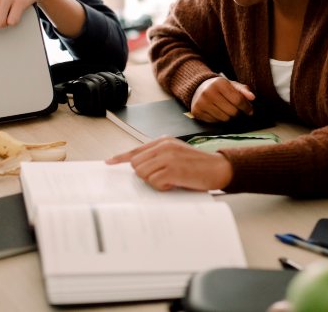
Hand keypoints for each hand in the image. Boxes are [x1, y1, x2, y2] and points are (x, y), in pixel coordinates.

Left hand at [106, 137, 232, 190]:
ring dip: (155, 182)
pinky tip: (175, 183)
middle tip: (163, 178)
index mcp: (163, 141)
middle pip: (136, 165)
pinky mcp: (172, 169)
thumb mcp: (176, 154)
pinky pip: (154, 182)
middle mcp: (164, 146)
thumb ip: (159, 157)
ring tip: (172, 179)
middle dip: (146, 175)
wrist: (218, 168)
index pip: (136, 150)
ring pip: (143, 174)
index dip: (121, 157)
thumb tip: (138, 167)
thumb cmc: (198, 165)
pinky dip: (163, 187)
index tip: (109, 162)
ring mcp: (167, 157)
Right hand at [191, 77, 254, 121]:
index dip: (246, 107)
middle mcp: (208, 92)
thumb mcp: (231, 85)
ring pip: (224, 118)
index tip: (250, 111)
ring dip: (228, 116)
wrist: (198, 88)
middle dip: (237, 112)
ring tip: (226, 110)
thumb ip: (243, 90)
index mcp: (219, 83)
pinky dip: (218, 119)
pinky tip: (217, 112)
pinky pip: (214, 122)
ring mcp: (201, 102)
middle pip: (232, 111)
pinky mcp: (196, 112)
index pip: (238, 100)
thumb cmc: (219, 87)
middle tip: (236, 110)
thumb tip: (252, 97)